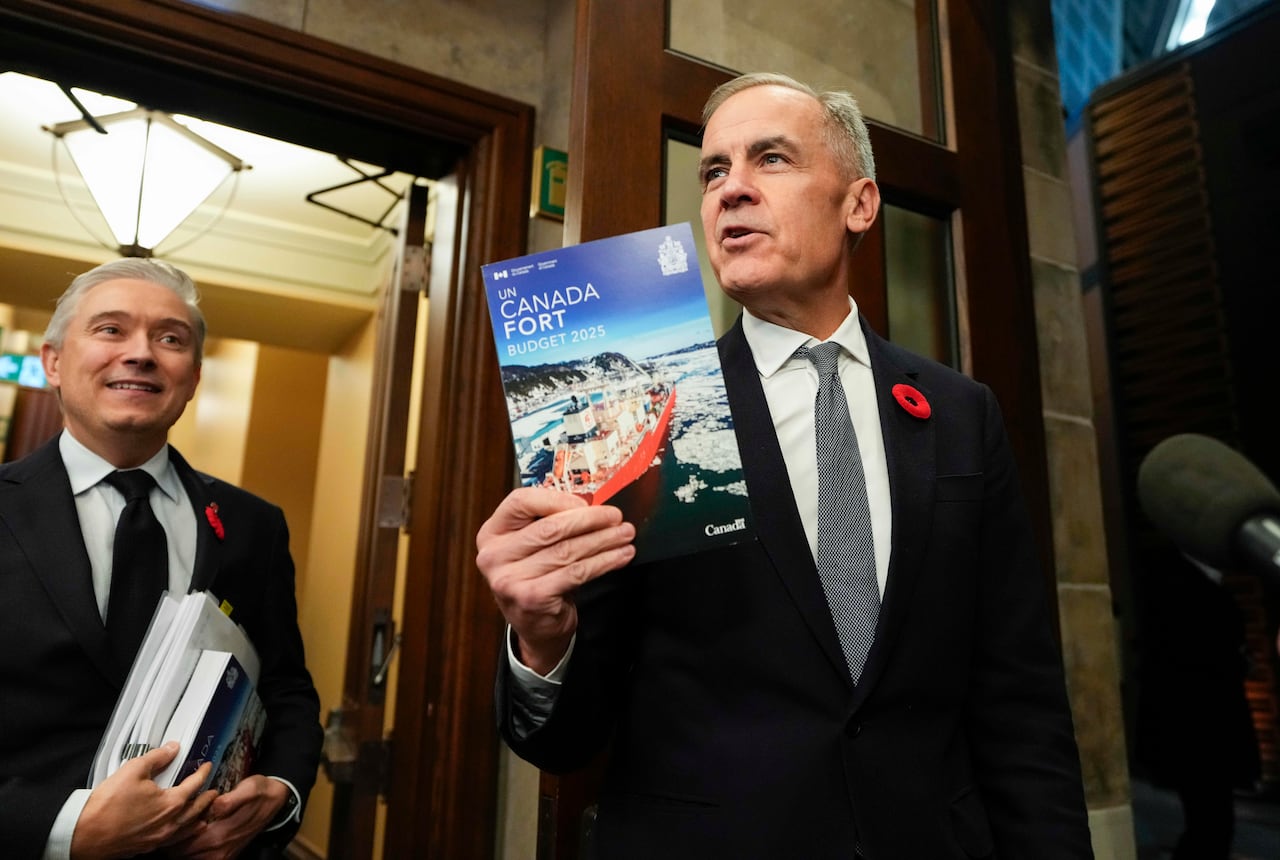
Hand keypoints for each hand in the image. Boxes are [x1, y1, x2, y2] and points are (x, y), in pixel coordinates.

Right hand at [70, 743, 215, 859]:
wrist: (84, 835)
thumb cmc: (107, 806)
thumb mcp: (133, 771)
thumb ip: (156, 758)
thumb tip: (172, 749)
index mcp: (171, 804)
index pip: (194, 784)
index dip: (202, 773)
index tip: (207, 767)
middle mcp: (169, 823)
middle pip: (196, 809)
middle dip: (206, 798)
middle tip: (213, 791)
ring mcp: (159, 838)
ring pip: (187, 828)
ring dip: (198, 818)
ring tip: (204, 813)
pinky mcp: (147, 847)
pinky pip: (174, 839)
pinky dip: (183, 833)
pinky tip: (180, 831)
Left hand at [163, 775, 288, 859]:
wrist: (276, 800)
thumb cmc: (259, 792)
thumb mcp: (248, 789)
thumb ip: (230, 800)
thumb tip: (213, 806)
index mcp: (220, 835)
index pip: (182, 846)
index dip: (170, 836)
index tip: (164, 823)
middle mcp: (219, 850)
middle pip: (181, 855)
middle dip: (171, 842)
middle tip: (166, 824)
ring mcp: (223, 854)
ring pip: (188, 858)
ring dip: (179, 848)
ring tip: (174, 831)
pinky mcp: (226, 854)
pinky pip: (200, 858)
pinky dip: (190, 851)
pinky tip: (189, 836)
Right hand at [476, 487, 634, 673]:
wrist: (535, 626)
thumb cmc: (539, 578)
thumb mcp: (535, 547)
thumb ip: (553, 523)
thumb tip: (594, 504)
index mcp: (491, 533)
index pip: (521, 501)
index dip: (557, 499)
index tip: (587, 502)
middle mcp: (493, 556)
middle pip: (549, 527)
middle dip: (590, 520)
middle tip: (616, 518)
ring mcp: (509, 579)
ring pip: (566, 550)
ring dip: (603, 540)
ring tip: (625, 535)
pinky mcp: (531, 598)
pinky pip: (575, 572)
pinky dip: (603, 562)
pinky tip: (620, 556)